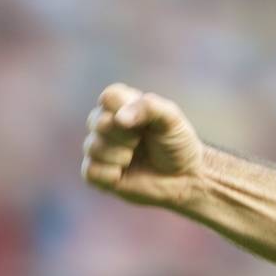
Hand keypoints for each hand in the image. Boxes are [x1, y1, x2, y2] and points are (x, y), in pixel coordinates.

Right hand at [81, 83, 204, 209]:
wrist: (184, 178)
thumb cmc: (178, 144)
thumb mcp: (172, 119)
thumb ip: (149, 107)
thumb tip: (118, 118)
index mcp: (124, 105)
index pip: (110, 97)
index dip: (125, 109)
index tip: (144, 123)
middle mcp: (107, 124)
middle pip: (97, 121)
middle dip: (125, 135)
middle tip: (141, 141)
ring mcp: (100, 148)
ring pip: (92, 146)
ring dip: (120, 155)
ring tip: (135, 157)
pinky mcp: (97, 173)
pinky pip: (90, 171)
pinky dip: (110, 174)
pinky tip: (123, 174)